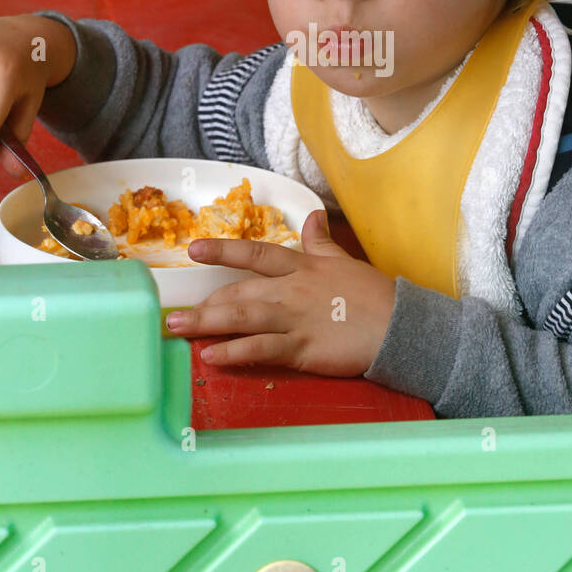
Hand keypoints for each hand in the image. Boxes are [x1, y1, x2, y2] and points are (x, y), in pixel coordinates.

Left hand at [165, 210, 397, 375]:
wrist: (399, 326)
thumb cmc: (373, 295)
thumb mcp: (344, 261)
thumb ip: (321, 241)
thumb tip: (313, 215)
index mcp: (302, 267)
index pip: (255, 255)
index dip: (223, 251)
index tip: (193, 250)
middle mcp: (291, 290)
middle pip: (239, 293)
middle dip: (204, 303)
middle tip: (172, 313)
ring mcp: (294, 320)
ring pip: (241, 319)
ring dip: (205, 324)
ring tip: (176, 329)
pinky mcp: (301, 349)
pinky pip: (260, 349)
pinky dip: (234, 353)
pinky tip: (211, 357)